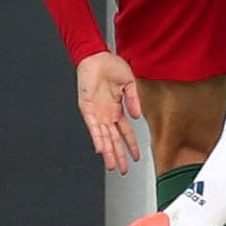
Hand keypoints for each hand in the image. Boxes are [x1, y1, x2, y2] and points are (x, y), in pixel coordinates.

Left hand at [75, 51, 142, 173]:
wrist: (96, 56)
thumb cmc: (110, 66)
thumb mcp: (129, 84)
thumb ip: (134, 100)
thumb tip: (138, 116)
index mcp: (117, 108)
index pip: (125, 132)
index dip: (130, 145)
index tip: (136, 157)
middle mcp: (106, 113)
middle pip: (114, 140)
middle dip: (118, 156)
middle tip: (122, 170)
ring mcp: (97, 112)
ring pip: (103, 137)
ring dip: (108, 152)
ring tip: (112, 166)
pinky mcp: (87, 108)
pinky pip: (92, 126)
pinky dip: (97, 138)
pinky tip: (100, 149)